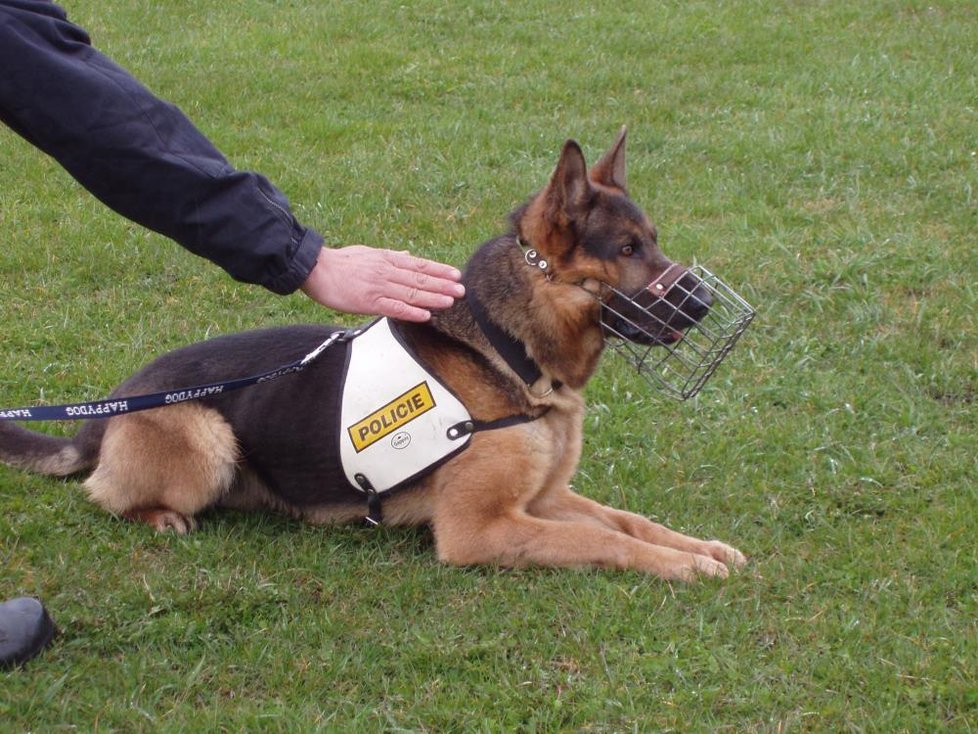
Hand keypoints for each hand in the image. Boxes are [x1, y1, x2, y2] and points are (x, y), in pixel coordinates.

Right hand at [300, 245, 464, 321]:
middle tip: (461, 290)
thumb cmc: (340, 261)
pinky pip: (394, 307)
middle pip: (420, 279)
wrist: (315, 268)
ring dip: (433, 298)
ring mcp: (379, 287)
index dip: (439, 270)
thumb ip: (390, 256)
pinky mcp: (368, 302)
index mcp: (387, 260)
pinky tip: (425, 314)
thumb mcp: (368, 253)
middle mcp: (386, 272)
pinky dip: (411, 311)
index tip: (456, 274)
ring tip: (450, 301)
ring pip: (411, 293)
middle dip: (443, 285)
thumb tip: (408, 255)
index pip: (419, 265)